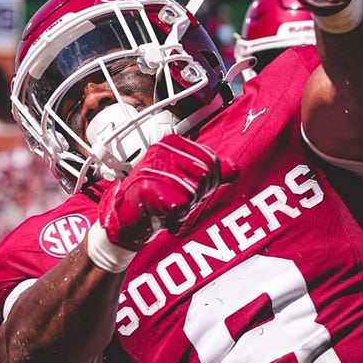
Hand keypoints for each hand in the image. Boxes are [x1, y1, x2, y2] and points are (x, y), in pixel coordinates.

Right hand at [98, 135, 233, 249]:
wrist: (128, 219)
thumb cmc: (157, 199)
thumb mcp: (189, 182)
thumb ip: (212, 174)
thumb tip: (235, 169)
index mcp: (173, 143)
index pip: (211, 160)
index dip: (209, 182)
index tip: (192, 189)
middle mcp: (162, 149)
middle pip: (204, 175)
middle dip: (196, 196)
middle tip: (177, 200)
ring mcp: (153, 166)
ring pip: (193, 191)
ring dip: (184, 208)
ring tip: (168, 207)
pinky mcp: (147, 186)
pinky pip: (180, 204)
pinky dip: (175, 216)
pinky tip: (162, 213)